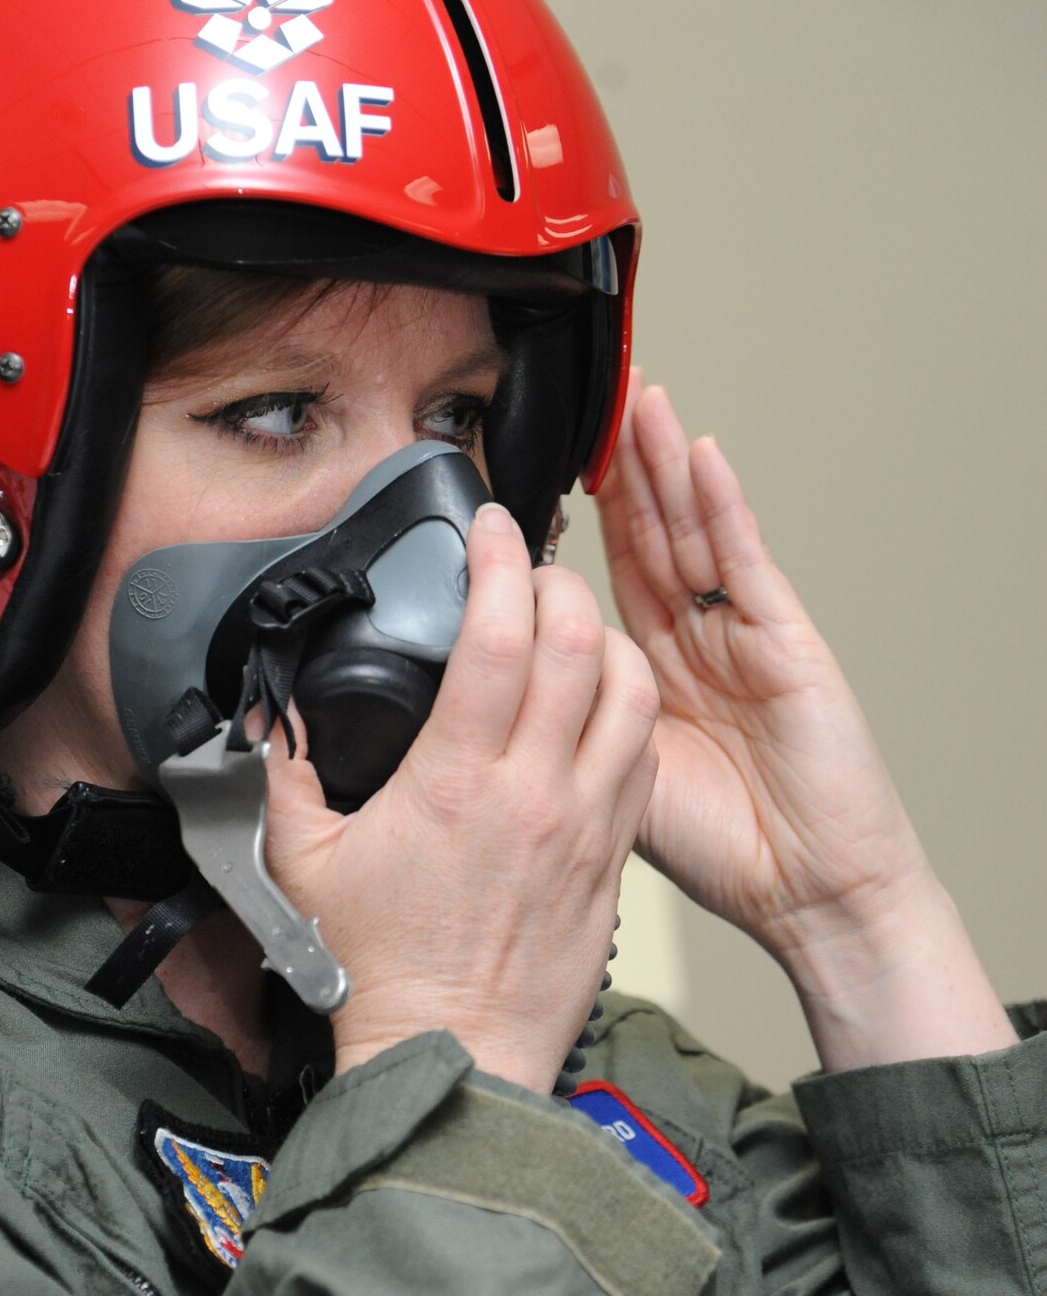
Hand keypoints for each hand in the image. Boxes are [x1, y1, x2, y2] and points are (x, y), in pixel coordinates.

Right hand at [263, 503, 659, 1094]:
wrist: (453, 1057)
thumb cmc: (381, 972)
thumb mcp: (302, 863)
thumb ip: (280, 775)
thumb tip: (265, 717)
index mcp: (458, 781)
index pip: (499, 634)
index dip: (497, 561)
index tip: (487, 528)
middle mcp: (536, 792)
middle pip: (579, 643)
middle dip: (558, 582)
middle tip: (530, 570)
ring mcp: (586, 824)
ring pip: (634, 694)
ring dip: (608, 640)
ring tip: (574, 626)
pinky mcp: (613, 859)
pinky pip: (644, 758)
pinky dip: (630, 709)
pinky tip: (601, 702)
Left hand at [597, 372, 1014, 1068]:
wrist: (808, 892)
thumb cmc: (725, 852)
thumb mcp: (609, 789)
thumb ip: (566, 736)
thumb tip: (487, 714)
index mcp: (654, 677)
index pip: (607, 582)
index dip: (578, 529)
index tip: (535, 482)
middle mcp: (698, 645)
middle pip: (650, 539)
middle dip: (621, 473)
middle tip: (588, 408)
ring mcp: (743, 636)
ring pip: (694, 532)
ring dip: (662, 466)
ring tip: (636, 403)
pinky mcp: (785, 639)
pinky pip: (744, 560)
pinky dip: (721, 504)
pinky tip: (698, 455)